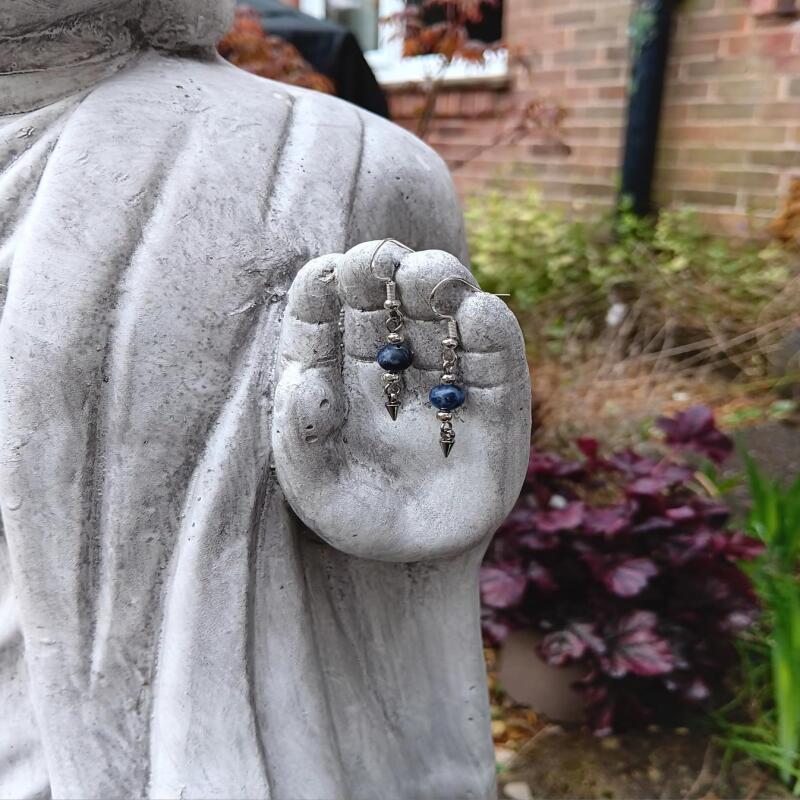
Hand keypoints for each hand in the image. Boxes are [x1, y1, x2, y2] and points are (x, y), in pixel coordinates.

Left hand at [271, 241, 530, 561]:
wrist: (417, 563)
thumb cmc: (355, 521)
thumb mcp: (311, 489)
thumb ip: (297, 436)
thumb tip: (305, 380)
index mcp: (335, 371)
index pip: (323, 313)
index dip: (323, 287)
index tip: (327, 274)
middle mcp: (388, 363)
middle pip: (384, 298)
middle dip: (383, 269)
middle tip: (384, 262)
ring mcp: (442, 374)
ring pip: (442, 310)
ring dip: (439, 283)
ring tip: (430, 278)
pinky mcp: (495, 398)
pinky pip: (495, 354)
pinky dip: (489, 328)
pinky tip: (478, 312)